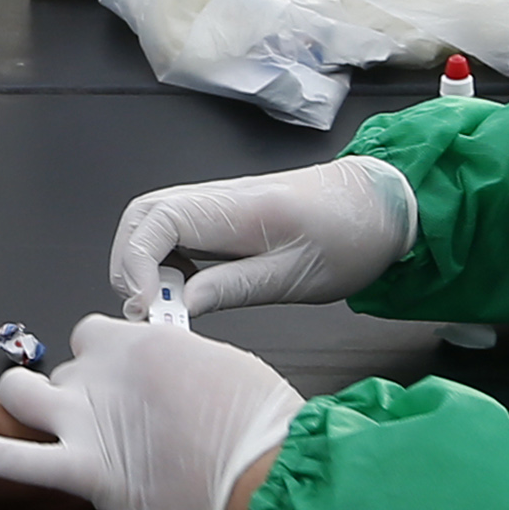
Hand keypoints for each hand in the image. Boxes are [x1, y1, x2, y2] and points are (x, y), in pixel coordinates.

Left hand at [0, 316, 303, 509]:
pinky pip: (23, 457)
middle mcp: (108, 371)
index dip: (99, 360)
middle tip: (97, 424)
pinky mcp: (86, 470)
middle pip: (62, 366)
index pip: (94, 335)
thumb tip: (177, 382)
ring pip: (23, 393)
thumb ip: (183, 371)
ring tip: (33, 426)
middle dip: (69, 389)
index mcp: (144, 343)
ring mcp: (91, 421)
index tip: (115, 385)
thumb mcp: (223, 372)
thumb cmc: (262, 427)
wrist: (269, 474)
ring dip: (21, 406)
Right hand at [110, 156, 414, 318]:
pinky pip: (175, 234)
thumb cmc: (347, 237)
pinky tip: (187, 292)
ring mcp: (216, 205)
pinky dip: (166, 264)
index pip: (156, 220)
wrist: (379, 206)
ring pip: (153, 226)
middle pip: (142, 218)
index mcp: (235, 206)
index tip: (149, 306)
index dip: (136, 264)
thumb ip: (230, 289)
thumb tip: (177, 308)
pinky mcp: (221, 219)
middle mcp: (216, 197)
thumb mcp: (291, 277)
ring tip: (167, 307)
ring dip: (145, 266)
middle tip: (151, 312)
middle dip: (129, 266)